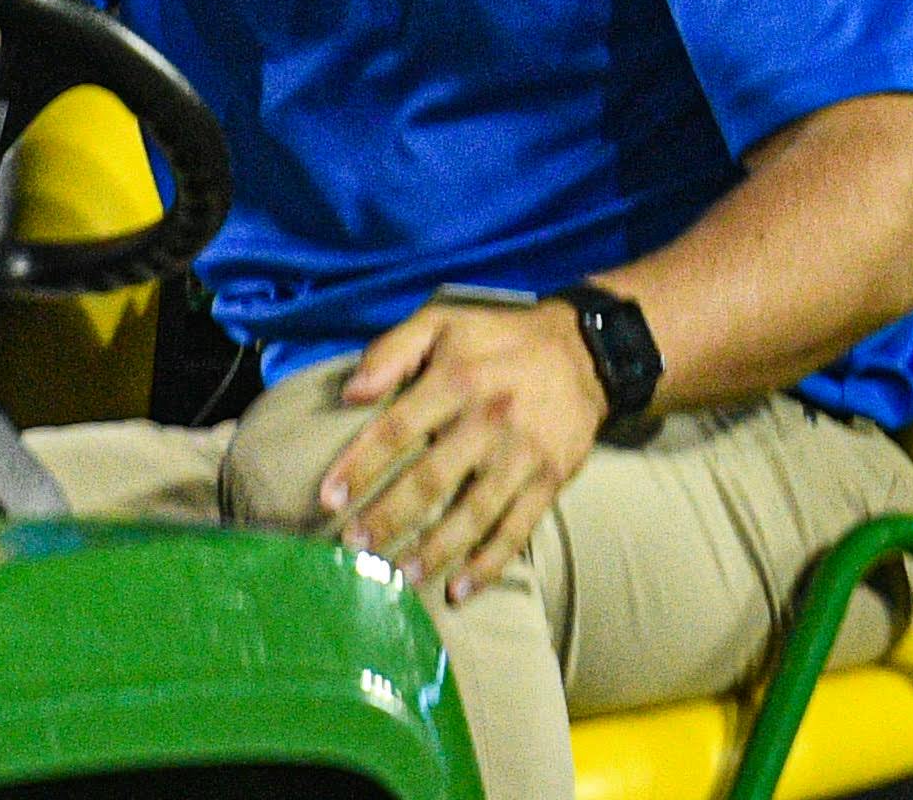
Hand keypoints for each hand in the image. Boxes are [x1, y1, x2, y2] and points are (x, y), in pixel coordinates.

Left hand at [318, 292, 610, 599]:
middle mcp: (489, 419)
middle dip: (388, 517)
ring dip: (434, 549)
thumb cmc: (499, 339)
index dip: (360, 465)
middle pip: (431, 479)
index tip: (328, 499)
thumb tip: (349, 392)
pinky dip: (488, 563)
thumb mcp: (443, 322)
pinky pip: (517, 529)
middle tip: (354, 547)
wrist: (585, 350)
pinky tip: (459, 590)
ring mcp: (523, 454)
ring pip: (473, 512)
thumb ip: (392, 350)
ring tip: (399, 576)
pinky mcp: (551, 480)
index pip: (397, 428)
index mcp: (456, 379)